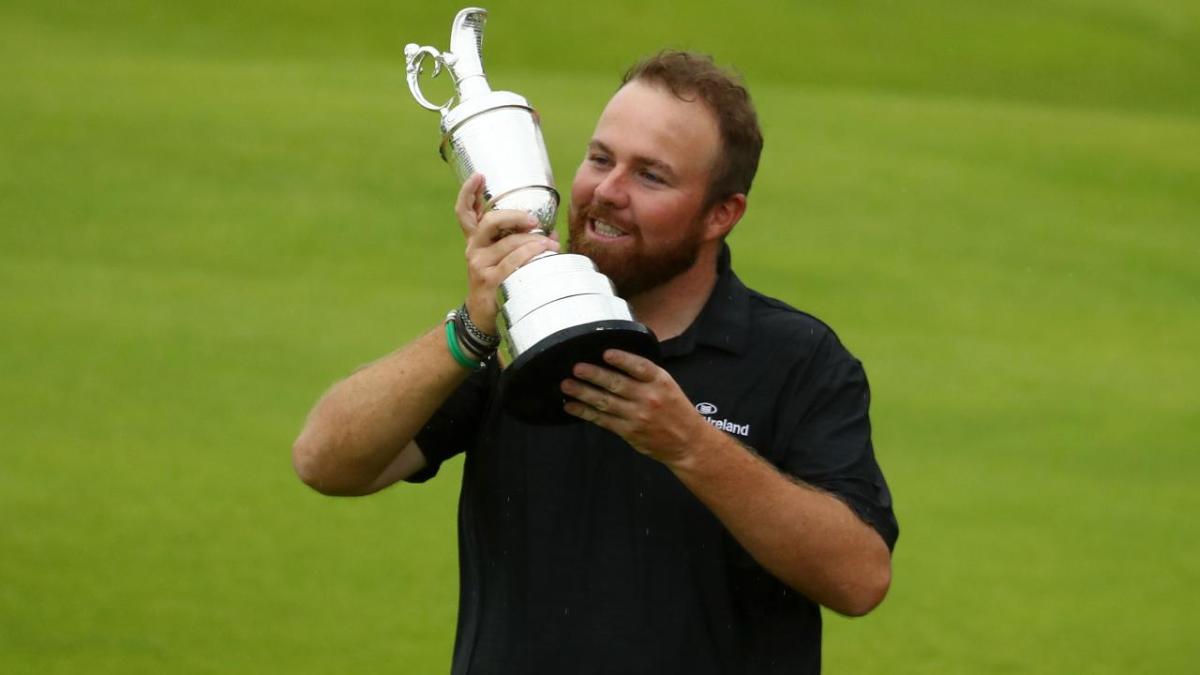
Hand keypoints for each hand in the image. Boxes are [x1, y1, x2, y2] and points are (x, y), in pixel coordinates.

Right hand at [455, 174, 559, 334]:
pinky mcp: (489, 281)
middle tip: (534, 220)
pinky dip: (533, 256)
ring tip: (551, 243)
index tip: (479, 175)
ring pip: (509, 243)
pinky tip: (546, 254)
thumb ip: (521, 241)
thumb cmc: (498, 281)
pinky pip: (514, 262)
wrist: (483, 315)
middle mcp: (473, 249)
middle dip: (515, 216)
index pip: (464, 212)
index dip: (468, 192)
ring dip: (534, 241)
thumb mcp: (502, 258)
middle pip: (490, 222)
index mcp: (475, 239)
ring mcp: (479, 265)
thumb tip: (552, 233)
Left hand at [561, 349, 713, 465]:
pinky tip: (572, 406)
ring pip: (605, 402)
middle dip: (594, 375)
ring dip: (583, 393)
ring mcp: (637, 416)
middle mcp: (649, 397)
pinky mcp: (629, 431)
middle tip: (576, 368)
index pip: (640, 367)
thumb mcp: (667, 385)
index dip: (622, 359)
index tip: (605, 353)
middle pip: (617, 384)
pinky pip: (603, 420)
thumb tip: (614, 361)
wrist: (688, 442)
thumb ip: (645, 375)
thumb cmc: (676, 410)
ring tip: (566, 385)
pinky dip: (585, 412)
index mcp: (660, 381)